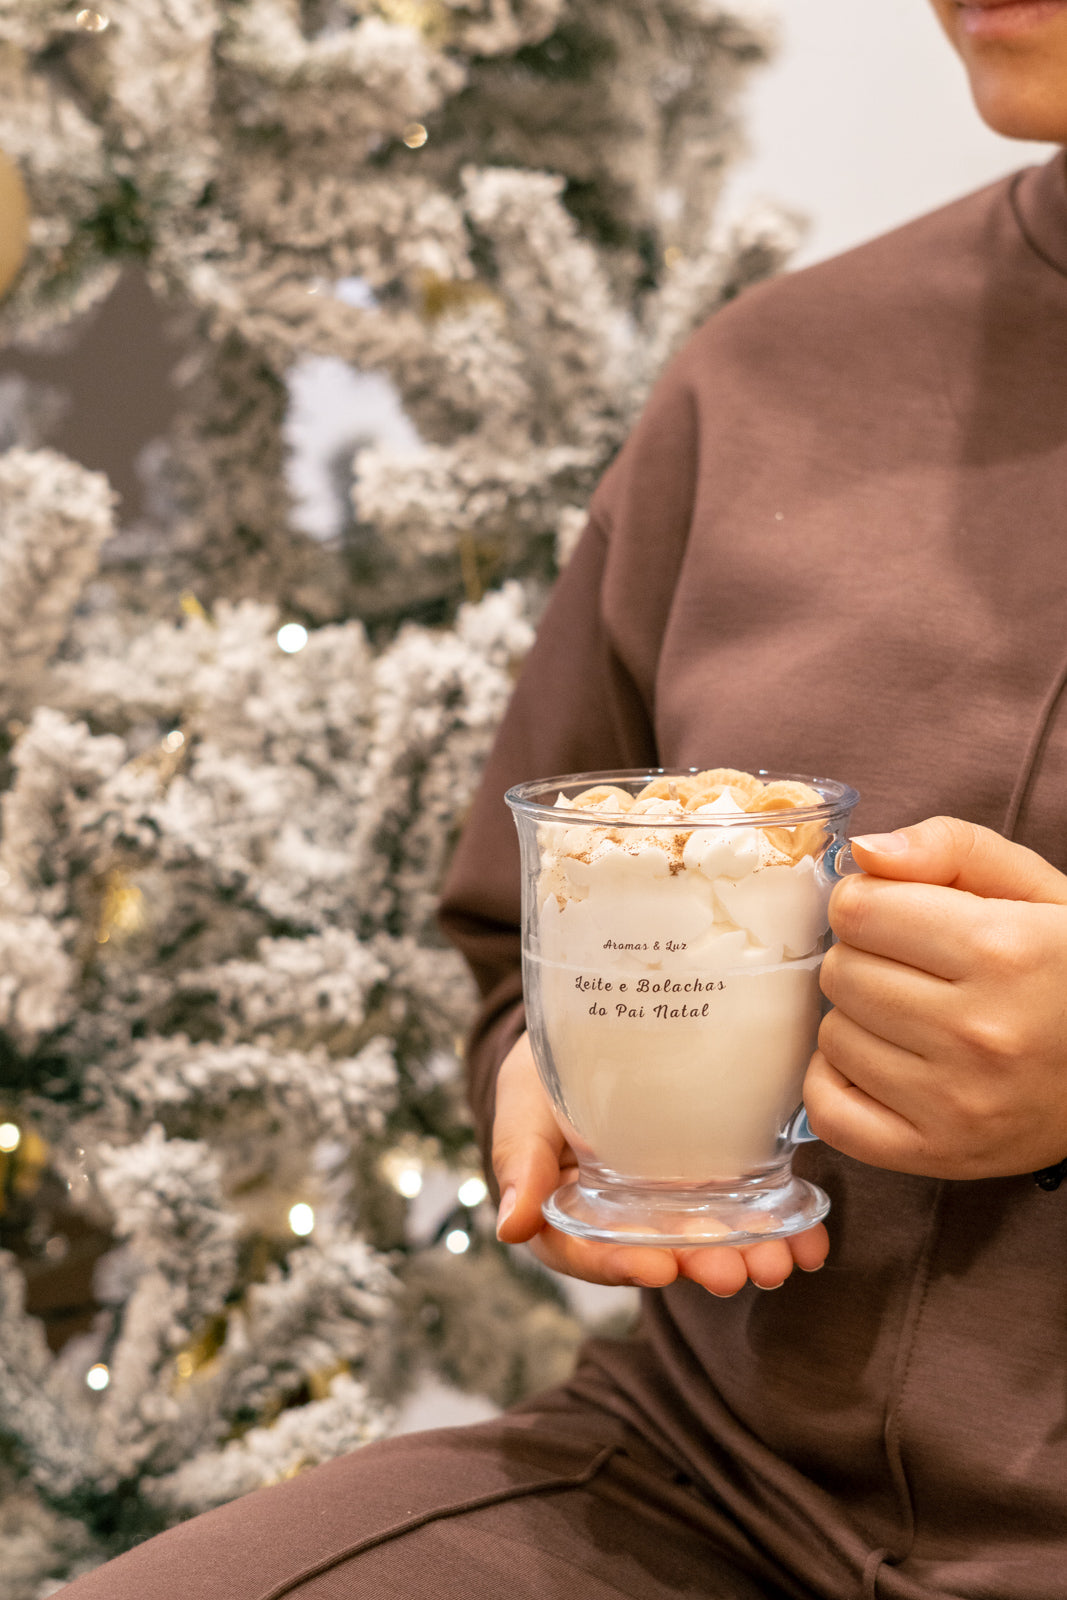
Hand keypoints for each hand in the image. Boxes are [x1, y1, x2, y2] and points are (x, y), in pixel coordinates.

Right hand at [492, 1032, 828, 1294]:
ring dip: (747, 1253)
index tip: (660, 1268)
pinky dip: (784, 1227)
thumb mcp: (522, 1101)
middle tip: (734, 1270)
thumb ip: (518, 1158)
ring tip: (782, 1259)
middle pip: (661, 1253)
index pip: (590, 1252)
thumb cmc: (545, 1066)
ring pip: (711, 1238)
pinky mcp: (718, 1171)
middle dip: (700, 1264)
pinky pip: (751, 1206)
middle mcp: (625, 1216)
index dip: (623, 1264)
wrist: (592, 1019)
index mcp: (568, 1211)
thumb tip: (511, 1228)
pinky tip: (812, 1239)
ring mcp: (675, 1197)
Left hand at [806, 816, 1066, 1178]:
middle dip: (864, 958)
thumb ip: (949, 847)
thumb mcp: (1032, 888)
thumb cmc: (1064, 969)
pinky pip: (832, 1113)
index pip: (858, 911)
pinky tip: (881, 1062)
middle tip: (913, 969)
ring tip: (914, 1017)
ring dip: (859, 1019)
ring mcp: (958, 1103)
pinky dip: (838, 1084)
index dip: (868, 903)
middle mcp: (980, 1032)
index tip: (896, 915)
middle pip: (841, 972)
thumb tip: (864, 852)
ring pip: (833, 1037)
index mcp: (1004, 951)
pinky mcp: (940, 1155)